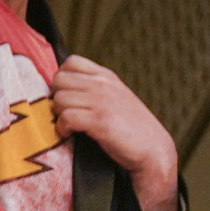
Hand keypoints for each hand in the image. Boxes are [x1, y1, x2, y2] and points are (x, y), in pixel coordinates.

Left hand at [51, 55, 180, 210]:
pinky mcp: (99, 121)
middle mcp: (103, 85)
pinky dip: (62, 128)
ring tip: (69, 125)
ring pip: (59, 99)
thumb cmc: (131, 127)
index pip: (72, 61)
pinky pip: (65, 118)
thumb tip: (62, 88)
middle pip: (59, 79)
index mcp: (107, 77)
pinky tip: (70, 134)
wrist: (153, 149)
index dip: (62, 77)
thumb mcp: (115, 97)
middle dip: (56, 96)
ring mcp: (101, 102)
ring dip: (58, 115)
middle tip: (64, 111)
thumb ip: (95, 88)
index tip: (66, 93)